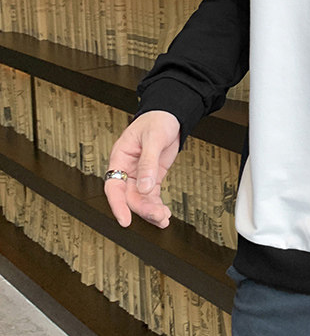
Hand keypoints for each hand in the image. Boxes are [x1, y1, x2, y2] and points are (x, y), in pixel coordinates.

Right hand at [104, 110, 179, 228]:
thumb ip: (148, 163)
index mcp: (119, 158)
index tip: (125, 220)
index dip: (118, 205)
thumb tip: (145, 188)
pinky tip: (165, 215)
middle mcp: (127, 170)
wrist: (170, 115)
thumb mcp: (153, 138)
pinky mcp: (152, 177)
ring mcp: (140, 175)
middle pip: (130, 196)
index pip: (114, 186)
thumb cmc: (157, 121)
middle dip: (143, 209)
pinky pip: (151, 196)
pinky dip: (157, 206)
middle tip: (158, 216)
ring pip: (141, 199)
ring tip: (164, 219)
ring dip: (151, 211)